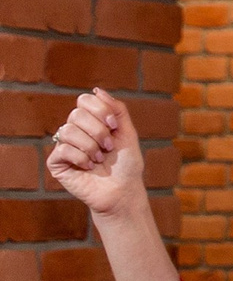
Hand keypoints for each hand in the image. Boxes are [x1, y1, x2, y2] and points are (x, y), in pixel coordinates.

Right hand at [46, 89, 148, 220]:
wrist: (122, 191)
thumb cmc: (126, 164)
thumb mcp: (127, 133)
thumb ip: (117, 110)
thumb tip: (97, 90)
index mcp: (91, 122)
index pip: (84, 100)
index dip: (100, 110)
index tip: (114, 126)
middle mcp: (75, 131)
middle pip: (76, 114)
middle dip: (98, 131)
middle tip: (108, 147)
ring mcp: (64, 146)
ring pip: (68, 131)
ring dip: (91, 146)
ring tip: (99, 159)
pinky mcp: (56, 162)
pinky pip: (62, 149)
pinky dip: (81, 158)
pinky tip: (88, 167)